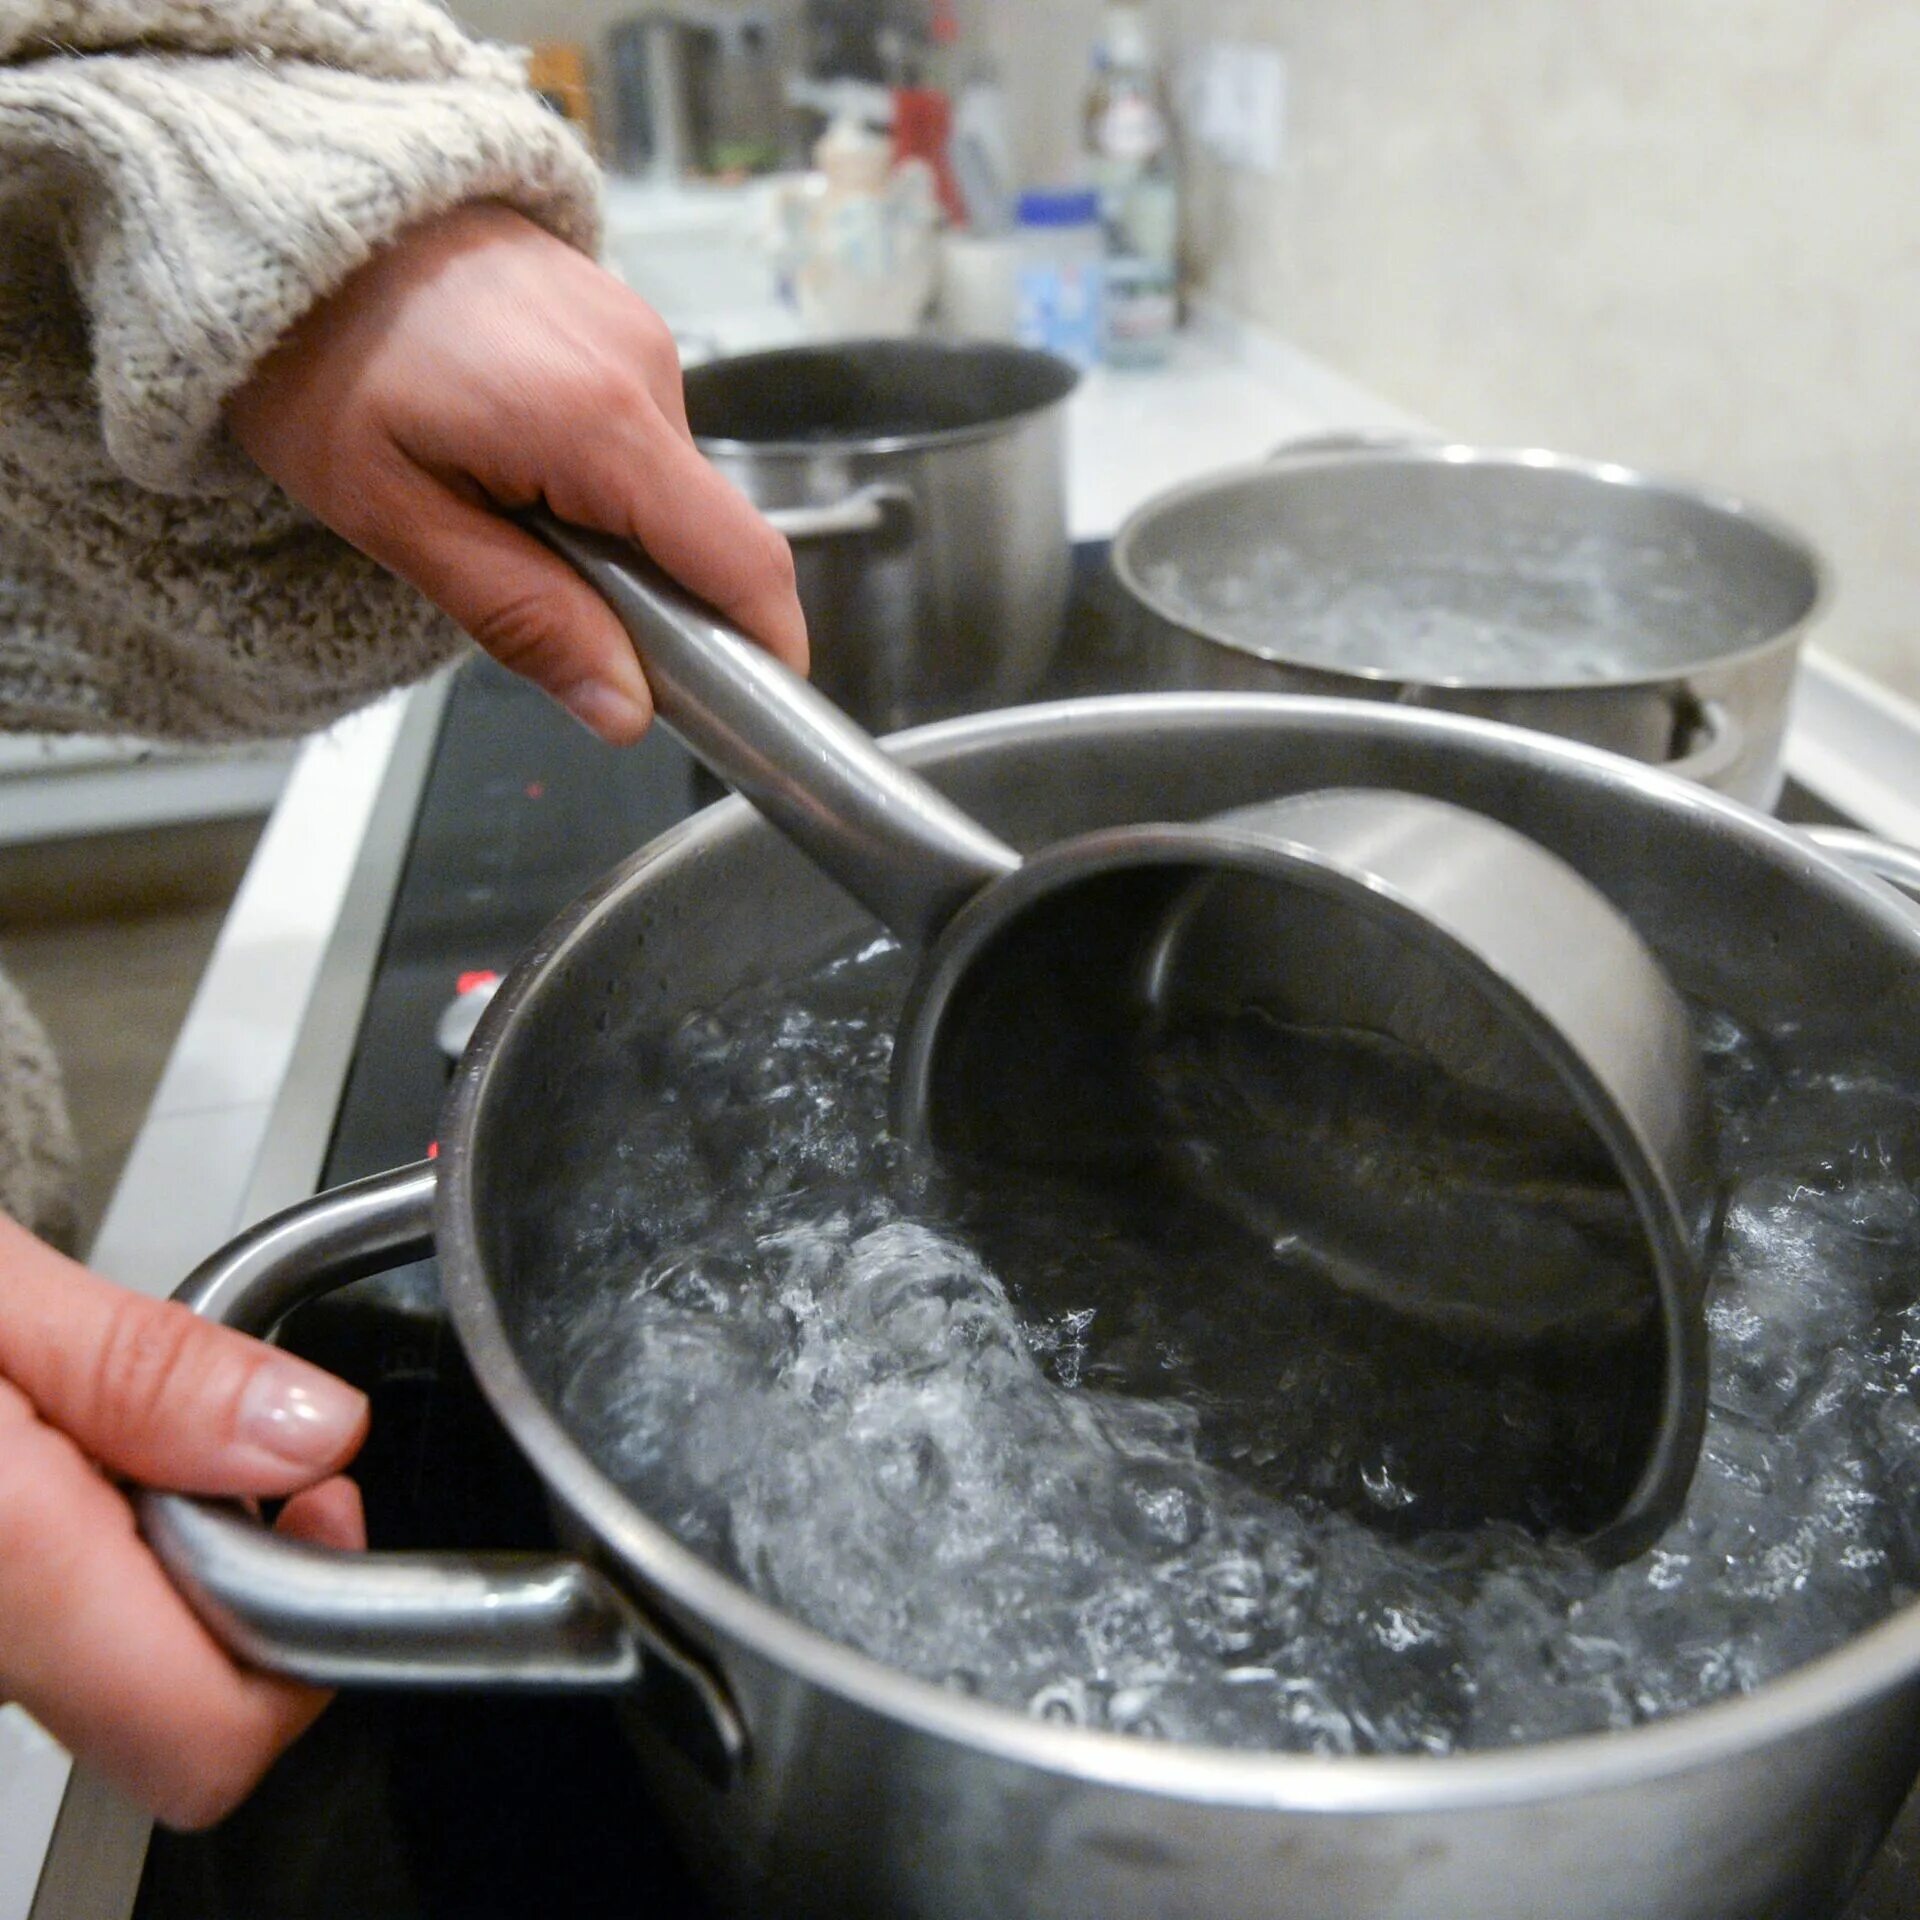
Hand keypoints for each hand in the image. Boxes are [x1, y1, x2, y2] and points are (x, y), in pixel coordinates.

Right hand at [0, 1211, 367, 1828]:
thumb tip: (310, 1435)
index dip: (307, 1627)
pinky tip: (42, 1472)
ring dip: (146, 1566)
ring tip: (103, 1435)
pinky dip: (71, 1567)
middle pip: (162, 1714)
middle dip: (231, 1578)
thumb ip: (145, 1373)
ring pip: (97, 1682)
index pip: (206, 1742)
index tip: (315, 1502)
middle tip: (233, 1444)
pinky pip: (28, 1649)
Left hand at [228, 201, 807, 743]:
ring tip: (505, 509)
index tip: (752, 704)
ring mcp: (637, 328)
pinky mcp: (618, 314)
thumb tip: (627, 712)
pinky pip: (642, 427)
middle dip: (665, 595)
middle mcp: (644, 366)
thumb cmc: (317, 359)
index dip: (768, 645)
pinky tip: (512, 454)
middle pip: (710, 530)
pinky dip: (601, 472)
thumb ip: (526, 619)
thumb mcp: (397, 519)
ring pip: (671, 484)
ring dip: (620, 528)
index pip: (745, 560)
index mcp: (599, 423)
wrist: (282, 208)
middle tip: (558, 613)